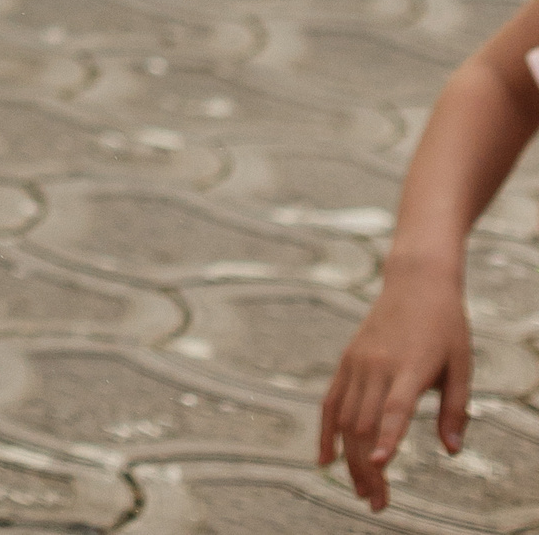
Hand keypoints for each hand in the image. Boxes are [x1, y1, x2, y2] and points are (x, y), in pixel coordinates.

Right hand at [318, 257, 473, 510]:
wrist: (416, 282)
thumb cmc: (447, 326)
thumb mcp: (462, 367)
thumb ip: (455, 410)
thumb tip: (451, 451)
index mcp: (409, 366)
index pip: (394, 407)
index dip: (387, 438)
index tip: (381, 467)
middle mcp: (376, 365)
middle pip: (364, 422)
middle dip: (368, 467)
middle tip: (376, 504)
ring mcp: (357, 363)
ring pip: (345, 418)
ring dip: (350, 458)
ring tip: (359, 492)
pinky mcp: (347, 361)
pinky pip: (331, 402)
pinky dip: (326, 432)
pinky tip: (325, 459)